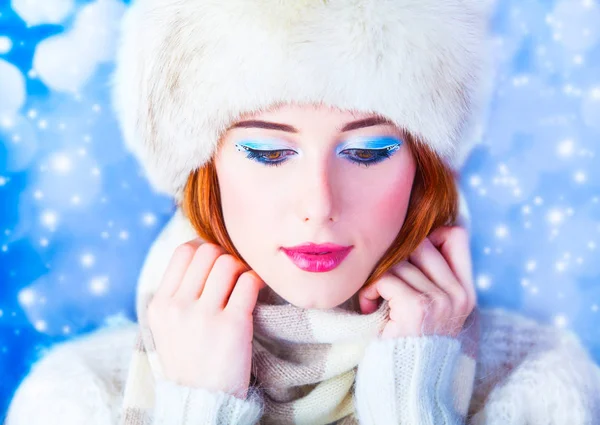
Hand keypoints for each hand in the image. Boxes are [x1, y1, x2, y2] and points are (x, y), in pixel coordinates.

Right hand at [147, 239, 265, 398]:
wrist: (202, 402)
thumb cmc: (190, 360)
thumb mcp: (168, 327)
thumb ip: (177, 293)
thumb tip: (200, 251)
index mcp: (160, 304)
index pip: (184, 251)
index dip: (204, 249)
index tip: (214, 263)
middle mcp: (178, 306)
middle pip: (208, 252)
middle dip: (224, 257)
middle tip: (232, 274)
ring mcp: (204, 316)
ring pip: (228, 263)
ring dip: (241, 269)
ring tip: (243, 285)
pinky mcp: (232, 325)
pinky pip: (248, 282)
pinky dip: (256, 282)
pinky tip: (254, 293)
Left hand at [357, 226, 476, 339]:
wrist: (405, 381)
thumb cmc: (409, 340)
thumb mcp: (432, 307)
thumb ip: (431, 275)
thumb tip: (413, 235)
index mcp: (465, 291)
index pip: (458, 236)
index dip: (431, 235)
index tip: (410, 256)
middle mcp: (457, 295)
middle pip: (421, 244)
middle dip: (396, 259)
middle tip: (386, 282)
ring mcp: (439, 300)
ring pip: (399, 262)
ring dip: (378, 278)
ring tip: (377, 300)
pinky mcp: (416, 307)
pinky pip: (385, 278)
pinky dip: (370, 291)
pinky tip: (371, 308)